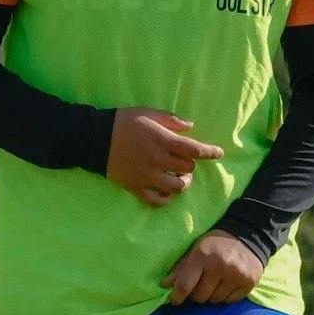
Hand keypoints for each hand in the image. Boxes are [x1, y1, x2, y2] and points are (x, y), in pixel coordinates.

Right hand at [107, 108, 223, 207]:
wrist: (94, 138)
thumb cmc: (122, 122)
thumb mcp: (147, 113)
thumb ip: (171, 120)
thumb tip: (190, 126)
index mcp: (163, 140)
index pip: (194, 150)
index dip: (210, 152)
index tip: (219, 153)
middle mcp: (158, 160)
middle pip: (188, 168)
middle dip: (190, 164)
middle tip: (184, 159)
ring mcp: (147, 176)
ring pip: (177, 188)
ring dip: (183, 182)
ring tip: (179, 177)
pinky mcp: (136, 187)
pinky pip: (157, 201)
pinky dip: (166, 198)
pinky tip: (166, 191)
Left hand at [162, 230, 263, 304]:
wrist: (247, 234)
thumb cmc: (216, 243)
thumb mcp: (196, 249)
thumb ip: (181, 267)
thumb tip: (164, 285)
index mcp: (203, 256)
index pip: (185, 285)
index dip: (177, 296)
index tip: (175, 299)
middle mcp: (220, 266)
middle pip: (200, 297)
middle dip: (196, 294)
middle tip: (199, 285)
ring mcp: (236, 275)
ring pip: (215, 300)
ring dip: (211, 295)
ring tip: (214, 283)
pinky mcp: (248, 282)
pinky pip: (230, 301)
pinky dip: (225, 296)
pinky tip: (226, 284)